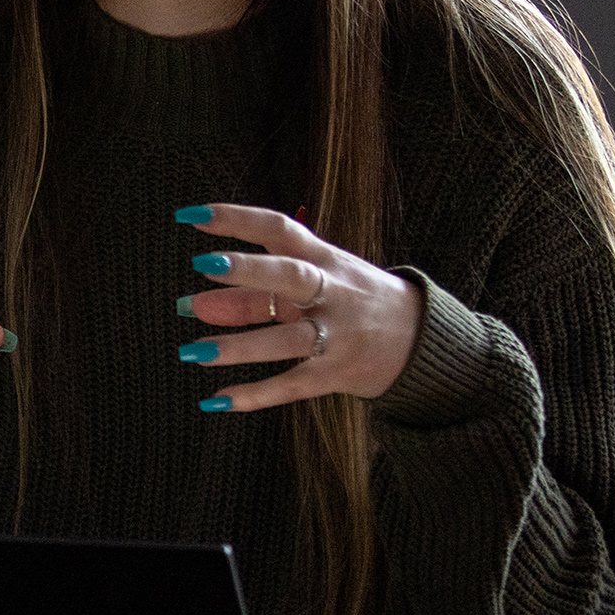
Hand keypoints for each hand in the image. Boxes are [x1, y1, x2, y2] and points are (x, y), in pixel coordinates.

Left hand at [175, 203, 422, 410]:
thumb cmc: (349, 301)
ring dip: (240, 345)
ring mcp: (339, 334)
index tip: (191, 215)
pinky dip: (256, 394)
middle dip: (249, 269)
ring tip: (192, 350)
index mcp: (324, 259)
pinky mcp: (339, 373)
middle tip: (202, 264)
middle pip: (292, 275)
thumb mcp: (309, 287)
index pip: (280, 228)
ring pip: (288, 338)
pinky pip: (294, 384)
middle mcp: (334, 292)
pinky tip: (217, 400)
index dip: (237, 219)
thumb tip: (193, 305)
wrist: (423, 339)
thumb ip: (250, 295)